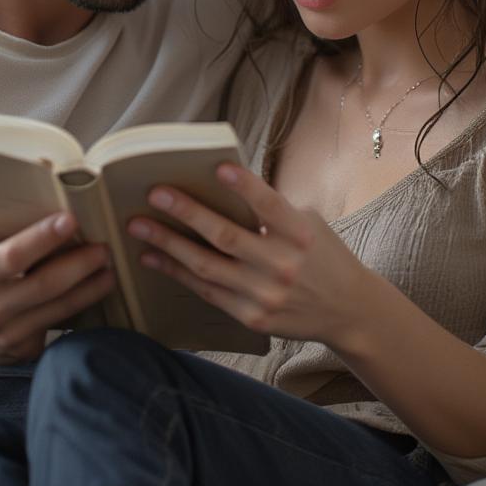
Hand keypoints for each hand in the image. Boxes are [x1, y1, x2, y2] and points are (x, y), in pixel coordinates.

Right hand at [0, 210, 113, 366]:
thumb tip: (13, 182)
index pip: (13, 257)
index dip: (43, 239)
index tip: (71, 220)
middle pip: (46, 285)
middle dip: (81, 264)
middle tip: (104, 247)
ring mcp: (6, 335)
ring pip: (60, 309)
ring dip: (91, 287)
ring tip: (110, 267)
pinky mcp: (22, 350)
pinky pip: (59, 324)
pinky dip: (80, 306)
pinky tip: (94, 288)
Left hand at [127, 165, 367, 343]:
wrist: (347, 310)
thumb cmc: (322, 255)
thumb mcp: (310, 224)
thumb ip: (274, 211)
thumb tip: (221, 188)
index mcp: (301, 234)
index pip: (270, 206)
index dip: (245, 187)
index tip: (218, 168)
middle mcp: (283, 265)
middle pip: (226, 236)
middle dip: (187, 213)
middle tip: (155, 194)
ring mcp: (266, 294)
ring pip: (207, 266)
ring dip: (168, 245)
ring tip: (138, 226)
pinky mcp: (252, 317)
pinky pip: (207, 291)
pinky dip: (177, 273)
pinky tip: (153, 258)